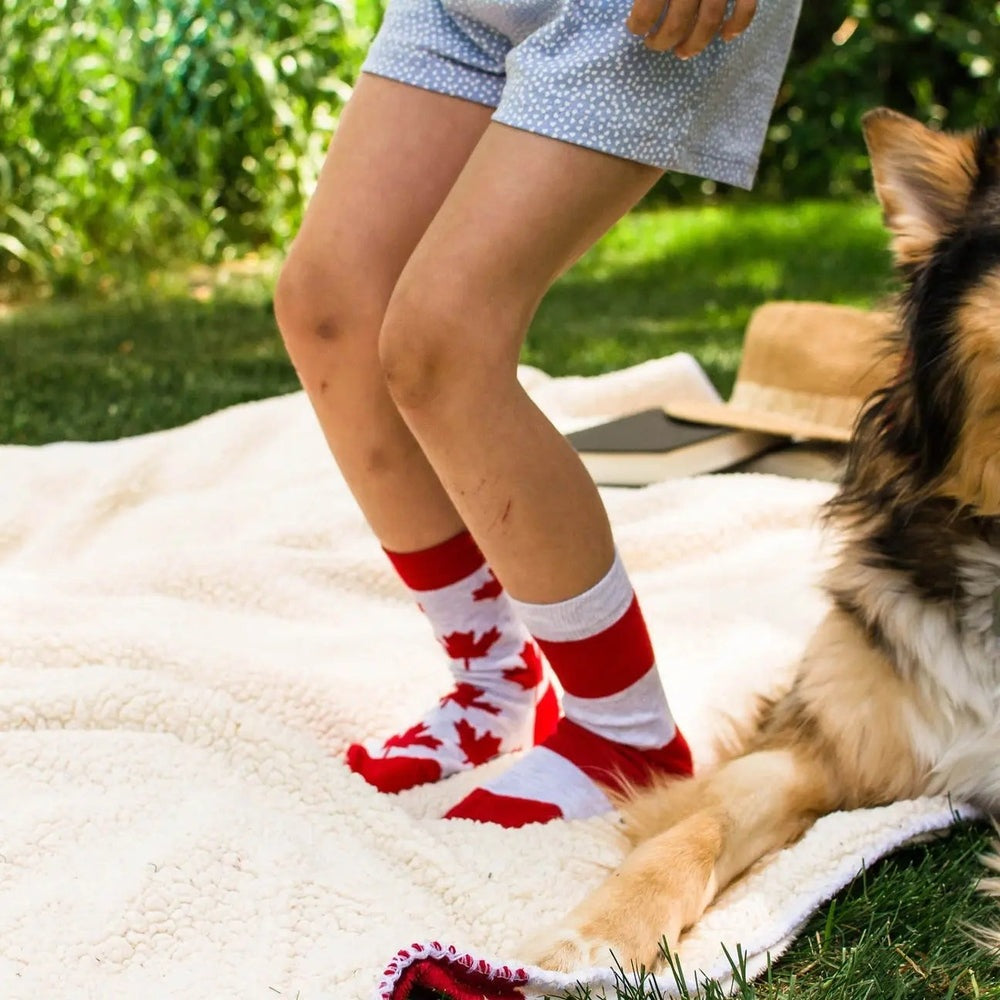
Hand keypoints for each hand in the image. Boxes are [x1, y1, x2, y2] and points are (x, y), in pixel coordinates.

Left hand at [626, 0, 756, 56]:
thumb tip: (625, 6)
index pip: (648, 9)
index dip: (639, 24)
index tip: (635, 29)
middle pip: (678, 22)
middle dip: (662, 40)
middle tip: (653, 44)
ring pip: (709, 22)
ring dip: (695, 43)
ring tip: (681, 52)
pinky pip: (746, 7)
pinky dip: (738, 25)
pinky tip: (726, 37)